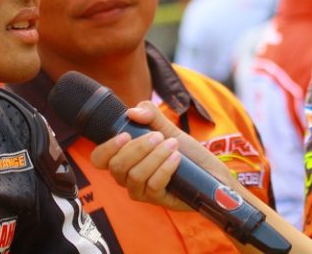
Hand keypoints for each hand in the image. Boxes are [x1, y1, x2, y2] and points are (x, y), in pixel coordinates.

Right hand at [90, 101, 236, 209]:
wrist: (212, 172)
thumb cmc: (186, 152)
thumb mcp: (169, 129)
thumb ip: (151, 116)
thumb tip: (132, 111)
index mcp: (125, 159)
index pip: (100, 159)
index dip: (107, 148)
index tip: (126, 135)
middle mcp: (128, 177)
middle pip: (117, 166)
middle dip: (138, 148)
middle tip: (159, 136)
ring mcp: (142, 191)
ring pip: (135, 176)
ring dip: (155, 156)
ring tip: (173, 145)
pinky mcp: (159, 200)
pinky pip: (154, 186)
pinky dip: (165, 168)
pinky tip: (176, 158)